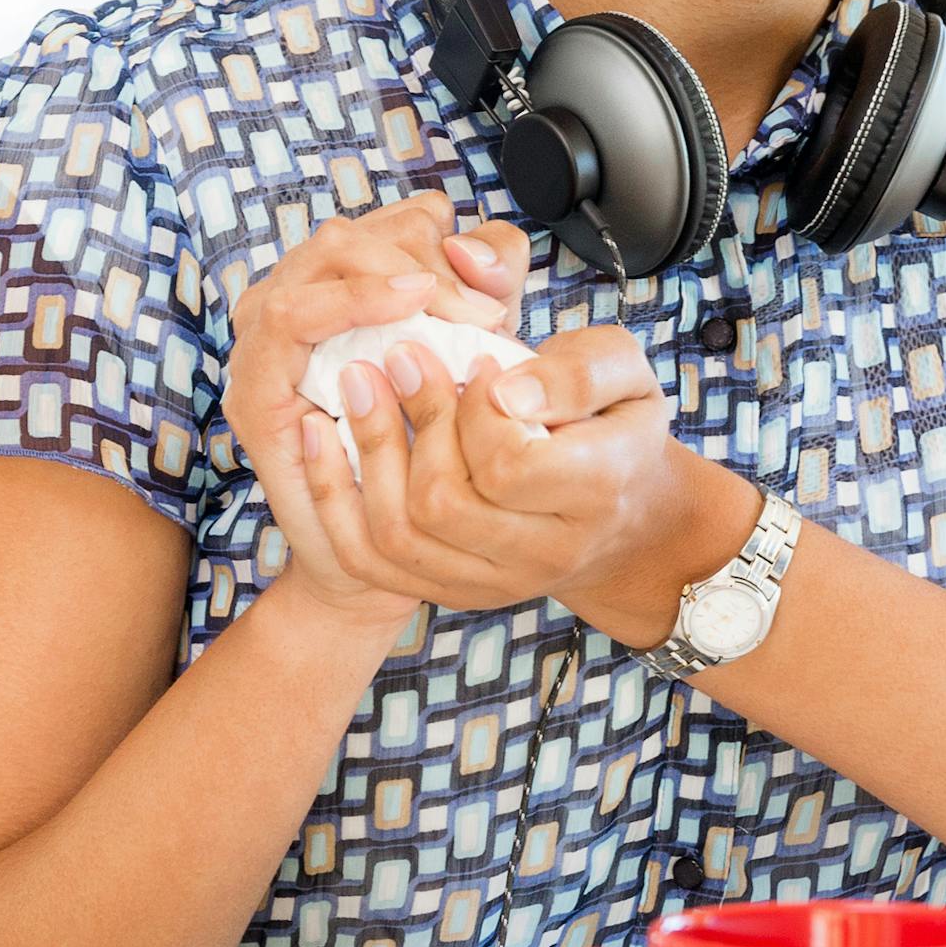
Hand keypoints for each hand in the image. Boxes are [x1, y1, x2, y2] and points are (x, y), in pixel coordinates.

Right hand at [223, 191, 529, 633]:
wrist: (395, 554)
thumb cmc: (433, 452)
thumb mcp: (477, 356)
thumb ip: (488, 289)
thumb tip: (475, 245)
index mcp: (345, 289)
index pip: (391, 222)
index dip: (445, 239)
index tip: (492, 290)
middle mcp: (297, 302)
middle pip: (354, 233)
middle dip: (423, 258)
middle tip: (483, 310)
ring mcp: (266, 340)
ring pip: (321, 259)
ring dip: (391, 274)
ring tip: (445, 306)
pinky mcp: (254, 384)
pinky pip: (290, 317)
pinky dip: (348, 304)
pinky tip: (404, 311)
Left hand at [307, 322, 757, 648]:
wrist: (620, 510)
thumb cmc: (614, 419)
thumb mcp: (623, 371)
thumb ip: (577, 371)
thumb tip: (505, 391)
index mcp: (598, 492)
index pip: (508, 464)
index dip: (474, 409)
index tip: (471, 360)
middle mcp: (547, 553)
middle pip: (444, 504)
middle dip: (412, 421)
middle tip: (399, 355)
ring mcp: (497, 582)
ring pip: (400, 535)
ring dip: (367, 451)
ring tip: (358, 380)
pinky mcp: (455, 591)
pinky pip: (372, 560)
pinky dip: (335, 495)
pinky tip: (322, 431)